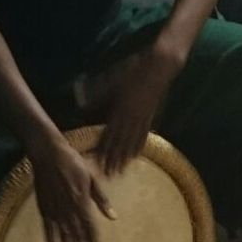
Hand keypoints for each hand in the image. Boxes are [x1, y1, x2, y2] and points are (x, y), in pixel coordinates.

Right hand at [31, 136, 115, 241]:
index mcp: (82, 201)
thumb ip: (102, 199)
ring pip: (63, 237)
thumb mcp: (92, 178)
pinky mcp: (44, 209)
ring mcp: (55, 210)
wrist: (48, 154)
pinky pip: (48, 231)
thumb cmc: (73, 163)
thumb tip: (114, 217)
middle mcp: (68, 209)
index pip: (91, 229)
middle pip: (78, 237)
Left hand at [97, 44, 180, 175]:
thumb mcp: (112, 81)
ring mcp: (143, 118)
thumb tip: (83, 107)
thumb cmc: (133, 71)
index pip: (109, 134)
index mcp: (120, 110)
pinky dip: (141, 145)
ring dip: (126, 156)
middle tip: (109, 174)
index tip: (98, 162)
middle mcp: (131, 118)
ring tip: (122, 169)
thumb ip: (98, 95)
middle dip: (114, 159)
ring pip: (132, 141)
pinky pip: (145, 134)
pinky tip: (138, 153)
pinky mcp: (151, 115)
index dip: (103, 149)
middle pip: (121, 142)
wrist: (158, 67)